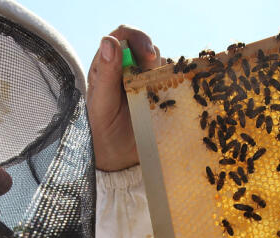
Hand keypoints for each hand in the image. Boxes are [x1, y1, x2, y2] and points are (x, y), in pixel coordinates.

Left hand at [86, 26, 163, 171]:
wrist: (118, 158)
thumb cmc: (103, 131)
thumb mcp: (101, 105)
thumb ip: (105, 75)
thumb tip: (109, 41)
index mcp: (108, 66)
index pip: (124, 36)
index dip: (137, 39)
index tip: (147, 56)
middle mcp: (128, 69)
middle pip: (147, 48)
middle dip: (152, 58)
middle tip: (151, 76)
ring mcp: (146, 81)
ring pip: (162, 64)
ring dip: (164, 75)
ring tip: (156, 99)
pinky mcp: (161, 95)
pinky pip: (175, 82)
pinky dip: (178, 86)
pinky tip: (171, 102)